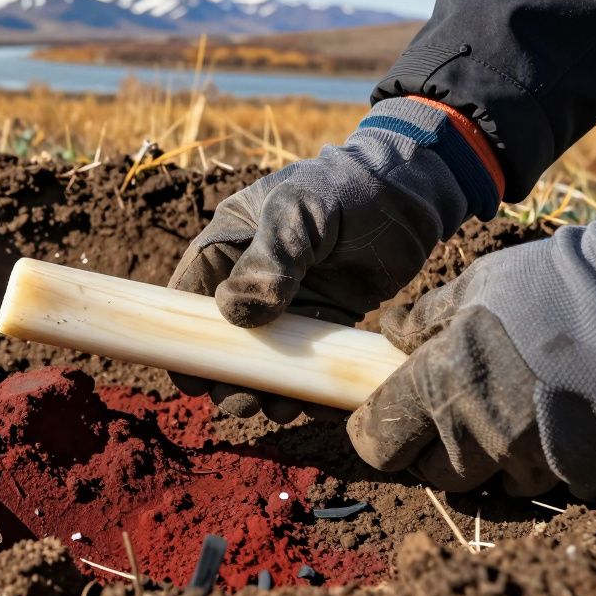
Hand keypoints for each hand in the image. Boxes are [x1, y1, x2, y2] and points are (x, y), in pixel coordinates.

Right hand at [170, 97, 488, 418]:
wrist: (411, 192)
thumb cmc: (346, 188)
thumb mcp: (301, 212)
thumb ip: (269, 258)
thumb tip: (236, 310)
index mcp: (229, 244)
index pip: (190, 296)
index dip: (184, 340)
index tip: (191, 378)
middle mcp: (253, 278)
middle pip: (225, 340)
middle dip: (228, 377)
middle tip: (243, 403)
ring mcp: (290, 303)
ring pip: (266, 359)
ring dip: (267, 390)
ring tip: (279, 408)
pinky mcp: (327, 320)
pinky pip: (309, 363)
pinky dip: (310, 388)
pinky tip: (318, 404)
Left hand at [348, 171, 595, 497]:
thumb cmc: (555, 285)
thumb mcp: (476, 286)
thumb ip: (426, 318)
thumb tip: (390, 330)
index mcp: (440, 387)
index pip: (378, 444)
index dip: (375, 435)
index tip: (384, 422)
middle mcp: (480, 435)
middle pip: (435, 473)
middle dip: (436, 449)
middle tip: (455, 414)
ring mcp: (535, 461)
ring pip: (494, 482)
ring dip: (495, 457)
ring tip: (517, 412)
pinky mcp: (586, 477)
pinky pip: (553, 483)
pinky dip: (551, 461)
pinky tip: (565, 420)